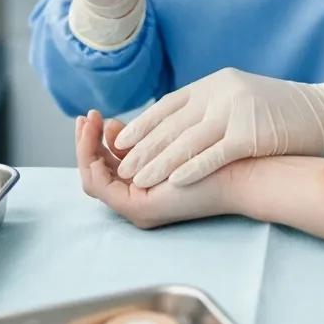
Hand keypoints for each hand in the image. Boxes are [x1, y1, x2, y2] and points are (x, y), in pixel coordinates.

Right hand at [76, 110, 235, 228]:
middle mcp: (138, 200)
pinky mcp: (138, 208)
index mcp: (145, 184)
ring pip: (92, 179)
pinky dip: (91, 159)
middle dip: (84, 143)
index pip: (108, 166)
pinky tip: (95, 134)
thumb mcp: (169, 138)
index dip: (95, 140)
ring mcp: (137, 207)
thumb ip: (143, 137)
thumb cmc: (216, 151)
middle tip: (83, 117)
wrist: (240, 169)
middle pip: (95, 173)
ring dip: (83, 148)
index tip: (94, 115)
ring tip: (86, 121)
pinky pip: (99, 186)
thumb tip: (112, 125)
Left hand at [113, 68, 323, 188]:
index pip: (168, 105)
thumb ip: (210, 107)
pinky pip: (214, 154)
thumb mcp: (239, 97)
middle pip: (172, 124)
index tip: (120, 141)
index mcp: (215, 84)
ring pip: (187, 141)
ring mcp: (236, 112)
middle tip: (120, 166)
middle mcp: (221, 93)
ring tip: (137, 179)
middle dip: (143, 147)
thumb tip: (175, 125)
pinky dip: (192, 168)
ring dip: (159, 162)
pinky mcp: (251, 134)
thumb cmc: (280, 111)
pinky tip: (174, 182)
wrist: (322, 112)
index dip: (143, 124)